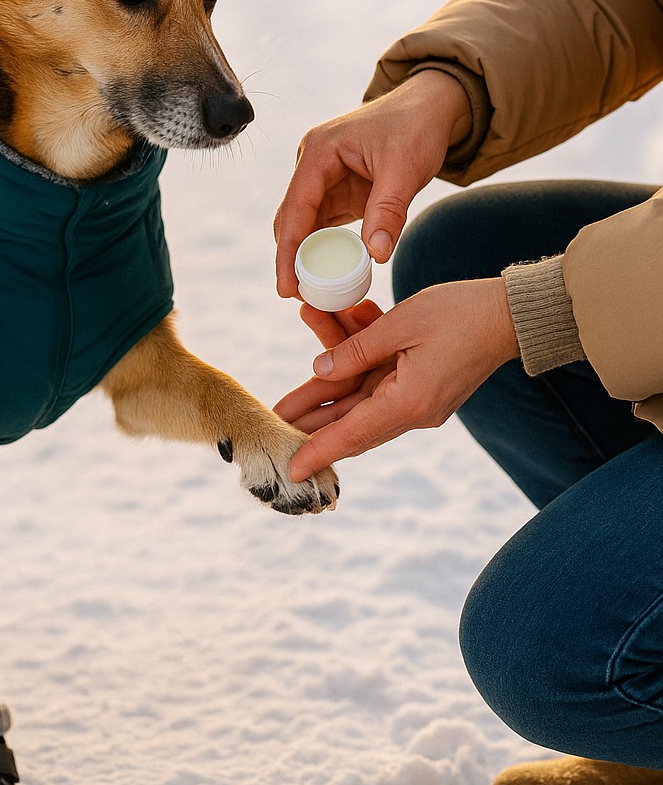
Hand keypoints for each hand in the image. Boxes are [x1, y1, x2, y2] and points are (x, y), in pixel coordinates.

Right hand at [273, 71, 471, 296]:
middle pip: (292, 220)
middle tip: (298, 298)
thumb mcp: (405, 167)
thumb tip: (376, 255)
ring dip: (308, 258)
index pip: (294, 209)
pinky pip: (324, 226)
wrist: (431, 108)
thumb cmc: (416, 127)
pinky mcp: (338, 190)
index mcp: (318, 152)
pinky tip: (330, 275)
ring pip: (305, 226)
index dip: (288, 252)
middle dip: (292, 260)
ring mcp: (323, 178)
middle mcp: (312, 164)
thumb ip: (389, 210)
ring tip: (314, 294)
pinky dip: (326, 250)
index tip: (286, 288)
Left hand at [273, 278, 519, 480]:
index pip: (352, 434)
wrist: (512, 314)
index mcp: (409, 402)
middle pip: (350, 423)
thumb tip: (320, 370)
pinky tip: (328, 351)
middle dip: (310, 426)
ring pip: (360, 404)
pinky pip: (379, 384)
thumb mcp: (401, 324)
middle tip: (272, 429)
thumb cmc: (461, 313)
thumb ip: (356, 349)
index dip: (317, 451)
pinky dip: (355, 371)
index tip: (291, 470)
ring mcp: (419, 401)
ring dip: (326, 397)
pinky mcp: (422, 388)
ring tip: (286, 404)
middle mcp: (413, 411)